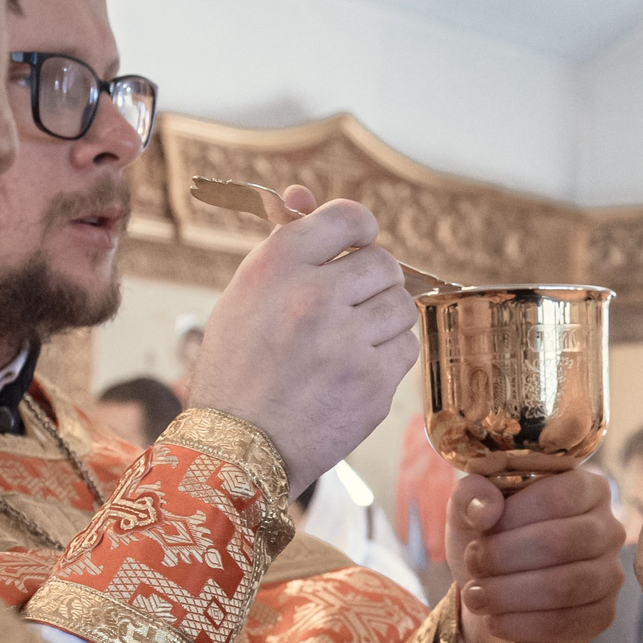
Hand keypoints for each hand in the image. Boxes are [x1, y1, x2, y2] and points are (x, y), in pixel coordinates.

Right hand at [186, 186, 418, 498]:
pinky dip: (388, 356)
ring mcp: (346, 341)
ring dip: (384, 319)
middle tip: (353, 304)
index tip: (359, 244)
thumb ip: (284, 246)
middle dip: (375, 281)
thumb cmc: (238, 369)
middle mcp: (313, 296)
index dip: (361, 229)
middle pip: (384, 263)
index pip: (347, 217)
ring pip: (401, 305)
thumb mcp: (244, 296)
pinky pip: (405, 349)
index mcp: (277, 266)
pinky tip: (357, 369)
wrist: (236, 447)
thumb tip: (303, 196)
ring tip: (353, 340)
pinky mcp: (372, 382)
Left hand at [448, 468, 625, 642]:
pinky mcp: (602, 615)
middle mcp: (608, 529)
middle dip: (505, 557)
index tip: (479, 532)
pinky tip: (495, 620)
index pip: (556, 497)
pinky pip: (566, 622)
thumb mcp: (471, 509)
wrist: (495, 593)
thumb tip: (487, 510)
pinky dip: (521, 625)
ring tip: (476, 596)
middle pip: (562, 542)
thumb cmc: (490, 541)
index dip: (512, 516)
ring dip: (509, 594)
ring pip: (564, 586)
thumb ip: (471, 495)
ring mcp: (611, 575)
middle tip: (473, 566)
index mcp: (587, 489)